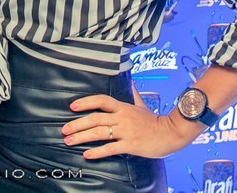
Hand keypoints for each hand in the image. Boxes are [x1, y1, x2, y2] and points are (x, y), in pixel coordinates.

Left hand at [61, 94, 189, 159]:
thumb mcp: (141, 104)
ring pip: (99, 133)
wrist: (171, 133)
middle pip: (95, 118)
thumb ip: (132, 94)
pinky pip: (111, 148)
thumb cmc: (155, 120)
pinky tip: (87, 154)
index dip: (86, 102)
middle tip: (64, 130)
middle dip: (77, 124)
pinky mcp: (131, 145)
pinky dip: (97, 152)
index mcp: (123, 107)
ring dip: (82, 137)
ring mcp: (126, 131)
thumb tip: (129, 82)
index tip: (72, 106)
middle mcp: (122, 117)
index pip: (101, 100)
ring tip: (69, 141)